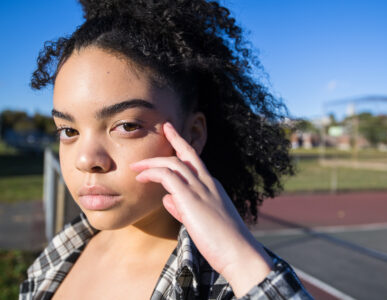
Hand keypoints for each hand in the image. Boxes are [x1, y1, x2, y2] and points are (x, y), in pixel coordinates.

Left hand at [130, 122, 272, 296]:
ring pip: (173, 163)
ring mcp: (201, 189)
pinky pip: (167, 176)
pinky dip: (153, 173)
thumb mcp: (201, 222)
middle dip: (174, 138)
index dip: (184, 148)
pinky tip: (141, 178)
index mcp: (213, 187)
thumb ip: (183, 208)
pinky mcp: (191, 198)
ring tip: (136, 168)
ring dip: (152, 162)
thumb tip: (167, 199)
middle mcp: (208, 183)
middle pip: (188, 154)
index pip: (196, 162)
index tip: (173, 136)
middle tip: (164, 127)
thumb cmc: (223, 242)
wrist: (239, 253)